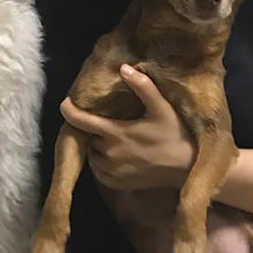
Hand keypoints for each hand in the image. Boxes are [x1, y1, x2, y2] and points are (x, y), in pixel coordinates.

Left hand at [59, 64, 195, 189]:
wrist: (187, 168)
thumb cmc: (176, 135)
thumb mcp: (161, 107)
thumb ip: (143, 86)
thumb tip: (124, 68)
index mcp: (114, 133)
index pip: (80, 120)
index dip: (68, 110)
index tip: (65, 103)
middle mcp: (108, 154)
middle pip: (88, 137)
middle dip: (96, 130)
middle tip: (112, 123)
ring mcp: (111, 171)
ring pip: (92, 155)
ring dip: (99, 147)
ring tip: (116, 140)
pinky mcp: (116, 184)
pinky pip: (99, 171)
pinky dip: (103, 163)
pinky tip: (120, 156)